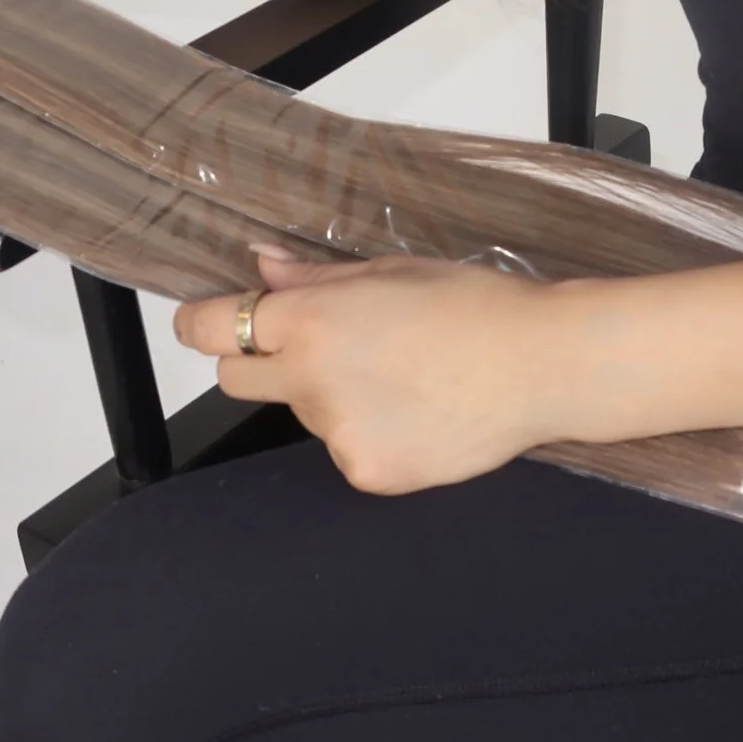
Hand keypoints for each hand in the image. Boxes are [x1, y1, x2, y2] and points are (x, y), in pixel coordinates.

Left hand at [175, 252, 565, 494]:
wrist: (541, 366)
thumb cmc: (475, 306)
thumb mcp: (391, 272)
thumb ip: (315, 279)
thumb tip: (261, 269)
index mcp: (311, 322)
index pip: (210, 329)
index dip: (201, 322)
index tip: (206, 321)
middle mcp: (310, 383)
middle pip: (236, 379)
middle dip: (261, 360)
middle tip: (323, 345)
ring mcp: (337, 435)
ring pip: (303, 415)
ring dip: (330, 396)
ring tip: (402, 377)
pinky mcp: (367, 472)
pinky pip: (344, 448)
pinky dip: (368, 431)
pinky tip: (418, 410)